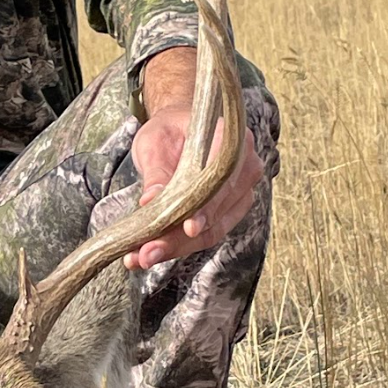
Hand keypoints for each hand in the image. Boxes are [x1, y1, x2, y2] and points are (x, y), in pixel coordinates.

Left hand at [123, 101, 264, 271]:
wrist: (178, 129)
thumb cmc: (169, 130)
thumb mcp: (154, 142)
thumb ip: (157, 172)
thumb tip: (152, 201)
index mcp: (232, 140)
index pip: (222, 179)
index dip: (206, 207)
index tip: (187, 228)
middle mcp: (246, 167)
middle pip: (217, 212)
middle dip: (179, 239)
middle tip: (147, 254)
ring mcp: (242, 193)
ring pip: (212, 230)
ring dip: (175, 248)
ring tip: (141, 258)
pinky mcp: (230, 212)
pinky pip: (208, 234)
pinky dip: (178, 246)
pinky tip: (148, 254)